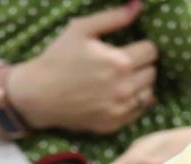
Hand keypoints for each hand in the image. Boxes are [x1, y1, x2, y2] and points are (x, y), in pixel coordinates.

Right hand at [8, 1, 157, 134]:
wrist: (38, 95)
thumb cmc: (58, 57)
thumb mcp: (81, 29)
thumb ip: (113, 17)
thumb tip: (139, 5)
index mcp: (119, 62)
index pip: (152, 51)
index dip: (142, 46)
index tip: (131, 47)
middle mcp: (123, 88)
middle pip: (152, 72)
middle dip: (142, 64)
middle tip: (125, 63)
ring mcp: (119, 109)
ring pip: (149, 92)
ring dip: (141, 84)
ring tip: (123, 79)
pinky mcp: (113, 124)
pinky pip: (139, 111)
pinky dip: (135, 102)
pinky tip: (121, 94)